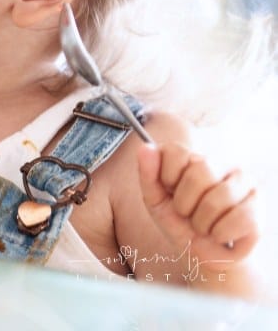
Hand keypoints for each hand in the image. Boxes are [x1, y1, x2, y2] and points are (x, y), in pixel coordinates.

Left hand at [137, 142, 257, 272]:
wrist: (204, 256)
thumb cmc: (180, 224)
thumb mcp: (156, 202)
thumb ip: (148, 175)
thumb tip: (146, 148)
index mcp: (194, 159)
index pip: (176, 152)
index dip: (167, 177)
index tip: (170, 192)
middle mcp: (221, 164)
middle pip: (199, 173)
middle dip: (185, 203)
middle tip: (188, 213)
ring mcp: (244, 181)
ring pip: (218, 199)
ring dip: (203, 222)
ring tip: (204, 226)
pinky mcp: (259, 204)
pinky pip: (239, 218)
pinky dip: (221, 233)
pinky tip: (221, 234)